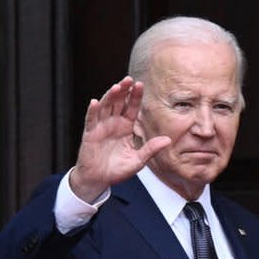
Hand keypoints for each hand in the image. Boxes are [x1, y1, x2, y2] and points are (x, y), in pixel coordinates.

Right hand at [69, 76, 171, 201]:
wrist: (99, 180)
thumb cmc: (117, 169)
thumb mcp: (138, 160)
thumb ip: (151, 149)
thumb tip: (168, 140)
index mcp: (126, 127)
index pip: (132, 108)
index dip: (135, 97)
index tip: (140, 84)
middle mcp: (113, 124)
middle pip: (118, 103)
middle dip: (123, 91)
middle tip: (129, 79)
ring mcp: (101, 127)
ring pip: (105, 107)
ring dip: (110, 96)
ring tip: (117, 87)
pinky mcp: (90, 134)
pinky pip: (91, 120)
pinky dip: (93, 111)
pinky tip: (95, 102)